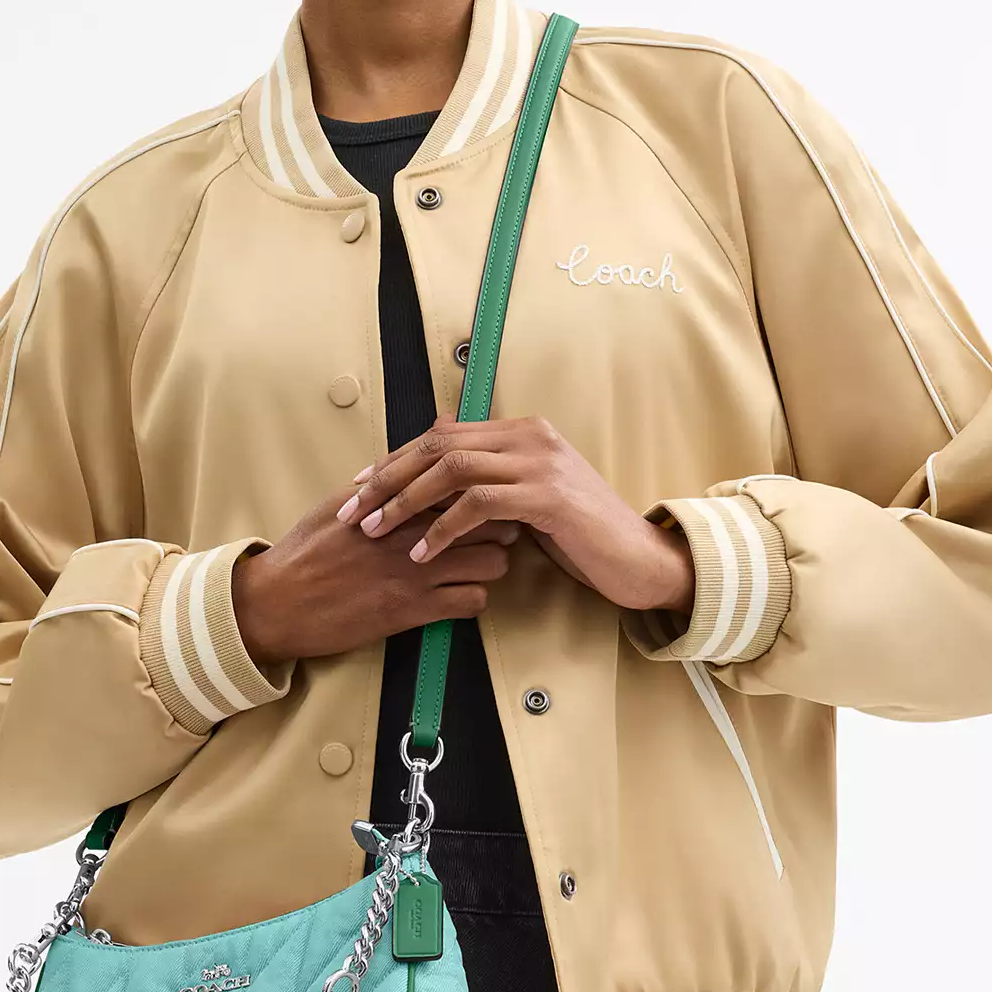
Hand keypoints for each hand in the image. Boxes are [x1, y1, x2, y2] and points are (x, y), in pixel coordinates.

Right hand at [230, 483, 526, 667]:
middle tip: (490, 535)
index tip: (482, 499)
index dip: (480, 491)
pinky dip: (473, 599)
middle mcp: (413, 531)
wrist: (278, 603)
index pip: (463, 483)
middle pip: (490, 518)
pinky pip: (474, 601)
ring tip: (474, 568)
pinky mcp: (416, 610)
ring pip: (493, 561)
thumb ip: (380, 480)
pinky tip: (457, 597)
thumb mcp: (339, 503)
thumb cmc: (306, 552)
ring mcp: (418, 571)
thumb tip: (410, 455)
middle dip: (498, 526)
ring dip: (491, 564)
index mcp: (396, 501)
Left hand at [335, 416, 695, 617]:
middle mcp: (529, 436)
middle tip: (352, 510)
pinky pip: (479, 504)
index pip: (441, 434)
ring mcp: (541, 463)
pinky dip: (443, 528)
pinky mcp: (548, 496)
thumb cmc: (580, 537)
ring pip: (452, 469)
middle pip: (438, 445)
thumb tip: (434, 475)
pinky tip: (421, 553)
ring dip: (405, 502)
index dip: (394, 459)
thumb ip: (489, 482)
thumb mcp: (528, 500)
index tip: (357, 487)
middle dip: (387, 478)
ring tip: (375, 531)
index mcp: (521, 431)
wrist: (639, 560)